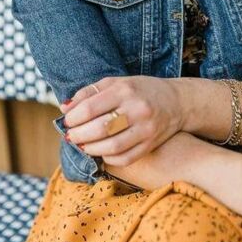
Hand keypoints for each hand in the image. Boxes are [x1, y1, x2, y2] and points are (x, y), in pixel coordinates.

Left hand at [60, 76, 184, 166]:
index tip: (67, 121)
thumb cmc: (140, 90)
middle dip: (79, 135)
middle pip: (100, 129)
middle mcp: (137, 109)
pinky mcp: (151, 144)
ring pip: (112, 147)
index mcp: (125, 90)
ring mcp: (146, 129)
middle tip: (71, 136)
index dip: (74, 118)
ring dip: (91, 149)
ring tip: (83, 145)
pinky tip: (102, 152)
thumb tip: (65, 109)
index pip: (91, 107)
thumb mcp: (116, 82)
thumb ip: (89, 93)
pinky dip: (108, 158)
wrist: (177, 101)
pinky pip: (125, 158)